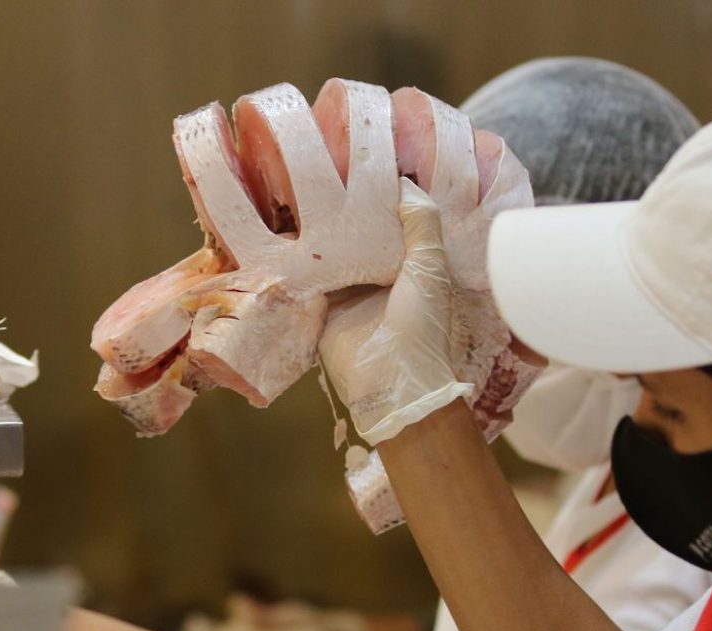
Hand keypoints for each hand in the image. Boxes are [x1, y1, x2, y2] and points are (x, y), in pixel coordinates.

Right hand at [319, 178, 473, 444]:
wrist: (393, 382)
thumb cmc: (420, 322)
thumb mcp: (429, 267)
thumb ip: (421, 225)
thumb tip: (404, 182)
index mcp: (411, 265)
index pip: (393, 224)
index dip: (380, 199)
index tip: (361, 166)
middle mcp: (380, 276)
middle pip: (359, 237)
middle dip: (343, 213)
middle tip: (319, 173)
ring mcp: (350, 293)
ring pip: (332, 256)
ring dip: (318, 235)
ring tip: (296, 194)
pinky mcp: (324, 309)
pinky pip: (310, 280)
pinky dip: (299, 262)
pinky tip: (282, 234)